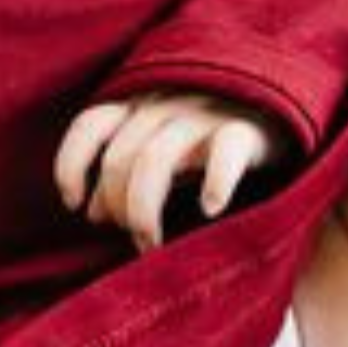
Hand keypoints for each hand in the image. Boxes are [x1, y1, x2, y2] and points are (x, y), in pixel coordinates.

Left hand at [52, 89, 291, 253]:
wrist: (276, 99)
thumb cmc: (206, 128)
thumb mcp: (159, 138)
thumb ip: (125, 167)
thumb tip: (91, 213)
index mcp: (139, 100)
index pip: (89, 125)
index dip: (71, 164)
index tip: (74, 203)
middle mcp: (164, 103)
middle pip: (120, 157)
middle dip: (117, 206)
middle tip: (134, 240)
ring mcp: (204, 112)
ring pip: (156, 159)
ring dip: (145, 210)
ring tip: (152, 246)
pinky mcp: (246, 128)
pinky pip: (225, 151)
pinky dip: (215, 182)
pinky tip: (211, 208)